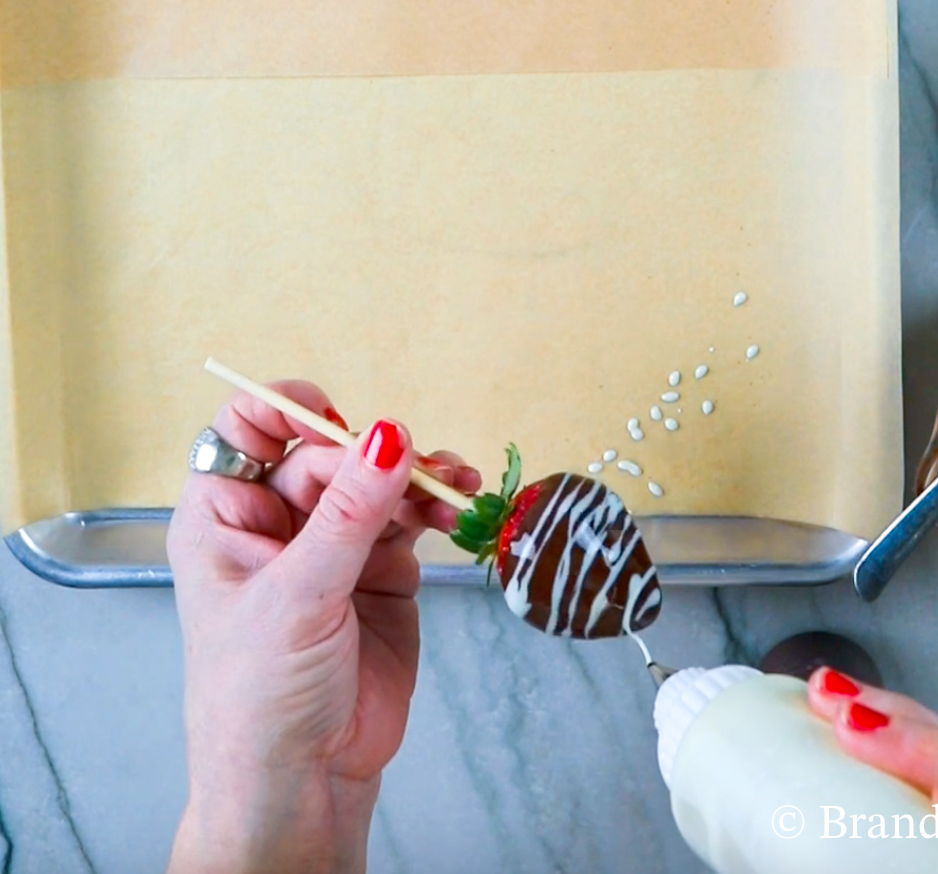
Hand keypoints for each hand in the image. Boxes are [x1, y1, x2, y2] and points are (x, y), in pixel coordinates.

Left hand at [166, 381, 480, 873]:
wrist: (305, 780)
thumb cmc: (260, 694)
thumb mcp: (299, 595)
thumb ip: (349, 512)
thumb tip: (388, 434)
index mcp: (227, 518)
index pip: (247, 431)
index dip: (286, 411)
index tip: (333, 413)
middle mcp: (278, 522)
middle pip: (329, 453)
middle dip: (375, 454)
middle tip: (416, 470)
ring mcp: (333, 545)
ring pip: (378, 480)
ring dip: (418, 476)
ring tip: (453, 486)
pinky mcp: (381, 570)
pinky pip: (411, 517)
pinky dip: (438, 506)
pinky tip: (457, 508)